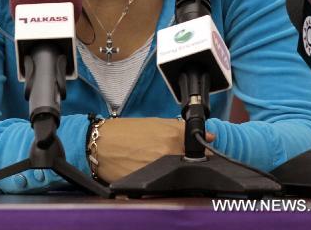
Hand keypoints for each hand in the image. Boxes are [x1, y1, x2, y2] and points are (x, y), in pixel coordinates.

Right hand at [95, 117, 214, 183]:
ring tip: (162, 167)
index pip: (201, 151)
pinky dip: (165, 184)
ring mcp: (160, 170)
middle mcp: (169, 153)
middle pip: (193, 166)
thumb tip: (210, 136)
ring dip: (178, 174)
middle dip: (189, 165)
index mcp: (173, 137)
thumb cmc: (126, 132)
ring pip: (181, 177)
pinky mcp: (150, 186)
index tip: (202, 155)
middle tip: (176, 161)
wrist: (101, 145)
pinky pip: (166, 188)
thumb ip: (183, 129)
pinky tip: (155, 177)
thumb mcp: (156, 123)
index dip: (203, 154)